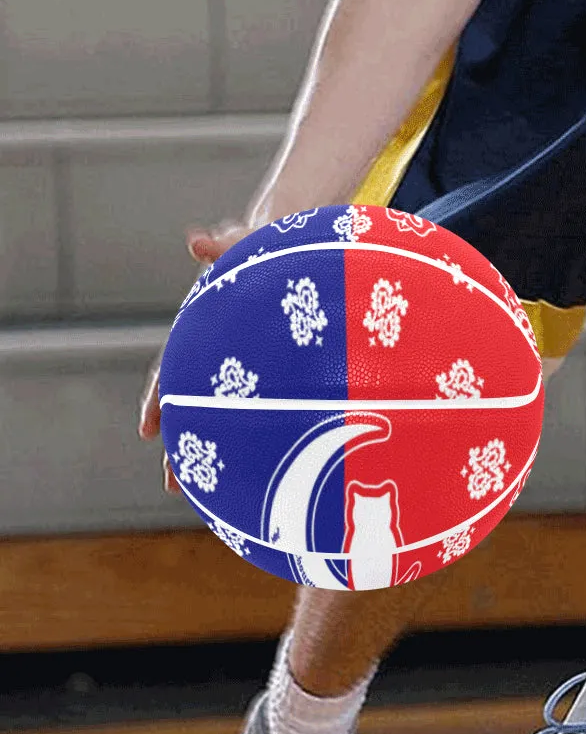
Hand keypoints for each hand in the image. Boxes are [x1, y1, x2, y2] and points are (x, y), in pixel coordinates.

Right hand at [139, 221, 251, 491]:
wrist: (290, 247)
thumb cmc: (262, 247)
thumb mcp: (243, 246)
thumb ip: (222, 245)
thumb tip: (196, 240)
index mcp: (202, 332)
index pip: (171, 371)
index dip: (158, 401)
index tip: (147, 432)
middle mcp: (217, 355)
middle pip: (193, 406)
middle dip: (182, 445)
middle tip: (175, 484)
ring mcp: (244, 367)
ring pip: (225, 415)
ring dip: (218, 451)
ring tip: (215, 493)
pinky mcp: (275, 373)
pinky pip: (264, 409)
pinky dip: (261, 438)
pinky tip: (268, 469)